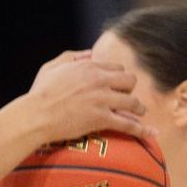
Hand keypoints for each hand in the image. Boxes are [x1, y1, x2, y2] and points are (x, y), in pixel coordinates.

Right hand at [26, 50, 145, 142]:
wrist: (35, 116)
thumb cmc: (39, 93)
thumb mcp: (52, 67)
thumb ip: (72, 56)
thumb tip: (90, 53)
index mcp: (88, 66)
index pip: (116, 67)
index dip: (118, 77)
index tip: (116, 86)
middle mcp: (99, 80)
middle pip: (129, 80)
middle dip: (129, 89)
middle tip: (126, 98)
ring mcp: (102, 99)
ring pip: (132, 101)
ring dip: (138, 108)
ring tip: (139, 113)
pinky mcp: (102, 118)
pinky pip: (128, 124)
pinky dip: (141, 130)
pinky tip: (152, 134)